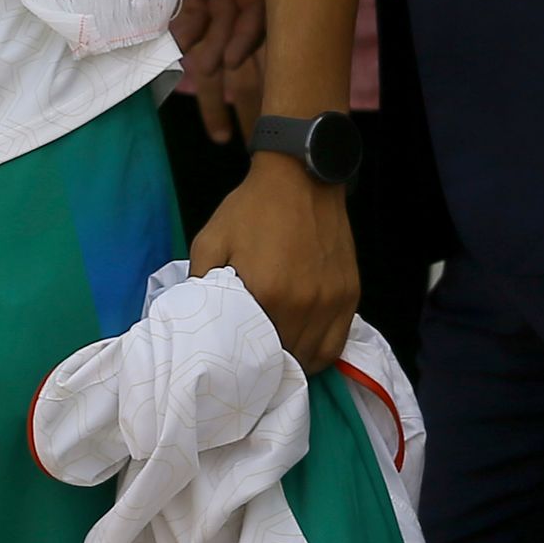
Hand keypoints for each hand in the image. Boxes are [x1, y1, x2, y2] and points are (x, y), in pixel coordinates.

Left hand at [189, 153, 358, 371]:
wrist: (300, 176)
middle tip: (249, 364)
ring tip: (276, 360)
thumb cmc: (251, 209)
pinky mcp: (350, 293)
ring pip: (312, 357)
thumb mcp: (209, 242)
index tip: (230, 366)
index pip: (254, 353)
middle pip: (284, 359)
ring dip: (292, 363)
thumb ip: (198, 285)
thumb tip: (194, 322)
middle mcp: (304, 303)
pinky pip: (336, 343)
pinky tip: (302, 347)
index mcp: (267, 293)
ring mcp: (331, 300)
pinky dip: (318, 353)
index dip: (241, 365)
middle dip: (266, 366)